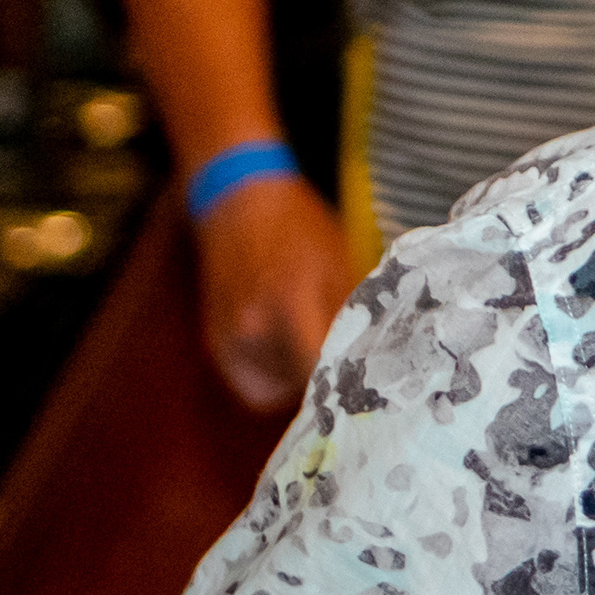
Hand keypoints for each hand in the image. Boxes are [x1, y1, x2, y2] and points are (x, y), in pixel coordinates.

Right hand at [191, 169, 352, 412]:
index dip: (347, 377)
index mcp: (287, 303)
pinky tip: (292, 355)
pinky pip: (253, 386)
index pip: (319, 367)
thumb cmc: (299, 229)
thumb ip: (351, 314)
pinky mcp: (217, 346)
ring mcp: (228, 340)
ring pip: (277, 388)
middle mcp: (251, 328)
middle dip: (328, 376)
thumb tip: (377, 354)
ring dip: (299, 378)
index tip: (370, 375)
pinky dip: (274, 381)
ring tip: (317, 345)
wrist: (240, 205)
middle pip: (301, 383)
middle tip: (350, 358)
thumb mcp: (338, 263)